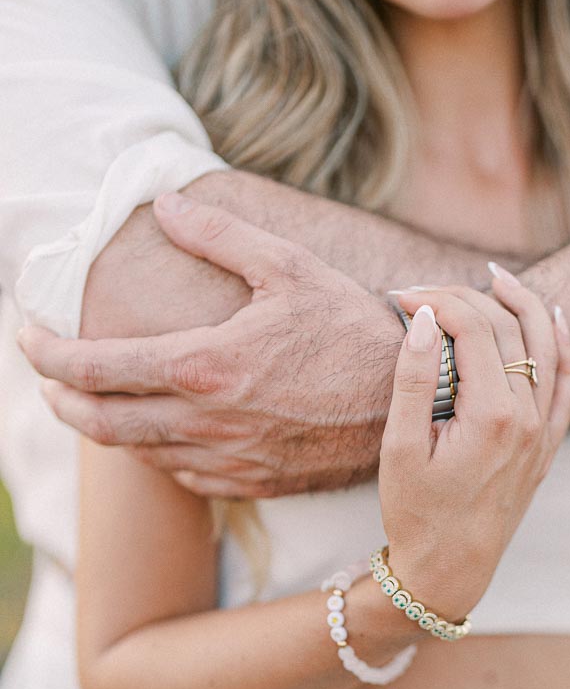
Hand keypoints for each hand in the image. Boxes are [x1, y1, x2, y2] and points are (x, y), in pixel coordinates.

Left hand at [17, 193, 402, 497]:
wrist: (412, 401)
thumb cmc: (353, 329)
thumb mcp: (288, 267)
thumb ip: (218, 234)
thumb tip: (163, 205)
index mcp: (203, 365)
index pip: (95, 368)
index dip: (48, 355)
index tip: (29, 339)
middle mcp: (206, 421)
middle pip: (102, 423)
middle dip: (63, 400)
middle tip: (50, 381)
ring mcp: (228, 460)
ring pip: (139, 454)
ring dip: (107, 429)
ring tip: (98, 404)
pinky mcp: (252, 483)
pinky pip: (184, 478)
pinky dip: (157, 456)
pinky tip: (163, 437)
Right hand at [377, 271, 569, 621]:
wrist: (451, 570)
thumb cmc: (417, 514)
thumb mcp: (400, 448)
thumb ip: (412, 379)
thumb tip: (420, 318)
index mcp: (492, 416)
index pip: (473, 328)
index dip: (435, 299)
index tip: (398, 295)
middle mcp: (528, 417)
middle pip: (508, 328)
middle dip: (466, 296)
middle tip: (426, 291)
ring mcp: (543, 430)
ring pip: (547, 345)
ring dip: (523, 304)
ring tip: (494, 279)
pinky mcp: (547, 443)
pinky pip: (567, 381)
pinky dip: (562, 342)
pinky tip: (550, 317)